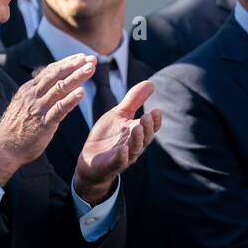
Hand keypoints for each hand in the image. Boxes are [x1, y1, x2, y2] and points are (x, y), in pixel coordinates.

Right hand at [0, 54, 93, 184]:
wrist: (4, 148)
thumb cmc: (16, 127)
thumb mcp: (25, 104)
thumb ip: (39, 93)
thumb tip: (54, 83)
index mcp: (29, 89)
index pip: (51, 70)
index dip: (67, 62)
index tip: (82, 57)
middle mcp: (33, 95)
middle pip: (57, 75)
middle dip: (75, 65)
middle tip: (91, 59)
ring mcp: (38, 108)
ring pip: (60, 88)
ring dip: (77, 76)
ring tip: (91, 69)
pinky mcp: (44, 123)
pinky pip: (60, 108)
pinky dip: (71, 99)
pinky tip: (82, 92)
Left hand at [73, 80, 162, 204]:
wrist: (91, 160)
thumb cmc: (108, 136)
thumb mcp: (119, 114)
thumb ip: (134, 100)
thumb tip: (151, 83)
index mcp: (137, 132)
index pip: (151, 127)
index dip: (155, 120)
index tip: (157, 109)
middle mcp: (134, 144)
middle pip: (145, 137)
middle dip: (147, 128)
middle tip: (147, 116)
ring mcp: (124, 156)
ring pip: (134, 149)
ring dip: (137, 139)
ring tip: (137, 128)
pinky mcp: (111, 165)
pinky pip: (119, 161)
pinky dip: (122, 156)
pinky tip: (122, 149)